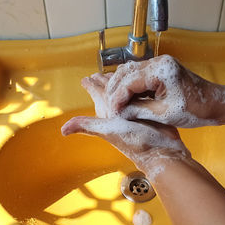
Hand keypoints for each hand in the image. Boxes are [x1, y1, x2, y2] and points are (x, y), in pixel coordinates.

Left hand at [61, 72, 189, 180]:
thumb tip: (63, 130)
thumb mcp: (108, 130)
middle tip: (101, 73)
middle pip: (110, 91)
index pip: (97, 94)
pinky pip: (142, 95)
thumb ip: (87, 126)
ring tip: (119, 76)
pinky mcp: (149, 111)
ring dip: (122, 83)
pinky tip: (140, 85)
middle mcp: (120, 111)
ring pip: (125, 92)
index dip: (91, 84)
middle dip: (105, 81)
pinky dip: (139, 88)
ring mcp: (135, 111)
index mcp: (108, 113)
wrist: (162, 151)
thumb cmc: (136, 142)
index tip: (87, 77)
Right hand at [106, 55, 224, 127]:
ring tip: (116, 104)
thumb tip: (119, 113)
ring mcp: (160, 64)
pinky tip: (127, 99)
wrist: (216, 104)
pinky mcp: (162, 69)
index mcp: (160, 71)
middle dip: (115, 91)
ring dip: (121, 87)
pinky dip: (130, 86)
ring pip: (130, 72)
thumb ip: (138, 110)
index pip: (128, 82)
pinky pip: (139, 74)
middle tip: (110, 108)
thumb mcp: (163, 114)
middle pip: (125, 72)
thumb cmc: (196, 110)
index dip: (117, 98)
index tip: (112, 112)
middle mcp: (159, 62)